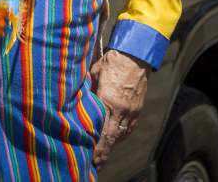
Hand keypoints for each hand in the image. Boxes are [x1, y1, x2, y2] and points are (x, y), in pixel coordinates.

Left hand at [91, 49, 149, 166]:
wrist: (135, 54)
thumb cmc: (112, 61)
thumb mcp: (94, 73)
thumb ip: (88, 90)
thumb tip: (79, 101)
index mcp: (108, 101)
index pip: (101, 131)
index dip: (96, 147)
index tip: (90, 158)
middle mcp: (121, 110)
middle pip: (112, 138)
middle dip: (104, 152)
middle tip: (96, 164)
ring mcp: (131, 110)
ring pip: (121, 134)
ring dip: (112, 145)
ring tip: (103, 155)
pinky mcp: (138, 108)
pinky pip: (129, 127)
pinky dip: (122, 135)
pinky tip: (115, 139)